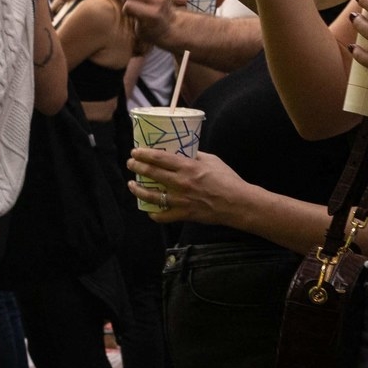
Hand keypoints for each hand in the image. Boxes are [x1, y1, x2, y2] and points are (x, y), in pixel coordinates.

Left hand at [128, 146, 245, 224]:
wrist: (238, 203)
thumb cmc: (228, 180)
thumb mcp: (213, 161)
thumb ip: (196, 156)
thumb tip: (184, 151)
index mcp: (188, 167)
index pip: (160, 158)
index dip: (144, 154)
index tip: (135, 151)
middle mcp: (181, 183)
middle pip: (152, 173)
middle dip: (137, 167)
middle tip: (130, 163)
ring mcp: (181, 200)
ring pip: (151, 196)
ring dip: (138, 190)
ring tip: (132, 185)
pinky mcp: (184, 214)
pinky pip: (163, 216)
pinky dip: (154, 214)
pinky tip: (149, 210)